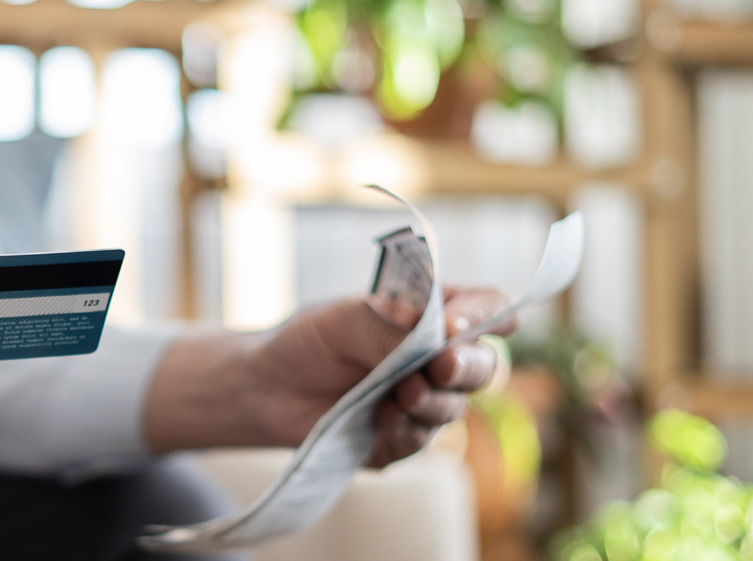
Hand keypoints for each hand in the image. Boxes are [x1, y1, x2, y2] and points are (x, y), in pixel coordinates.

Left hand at [145, 287, 512, 466]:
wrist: (264, 387)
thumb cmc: (307, 340)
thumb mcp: (344, 318)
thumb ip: (391, 322)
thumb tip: (435, 330)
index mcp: (433, 316)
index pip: (488, 309)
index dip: (487, 316)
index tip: (456, 325)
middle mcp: (436, 360)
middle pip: (483, 366)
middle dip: (466, 368)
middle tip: (439, 367)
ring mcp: (422, 403)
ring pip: (454, 408)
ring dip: (431, 402)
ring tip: (397, 395)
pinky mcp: (399, 440)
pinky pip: (419, 443)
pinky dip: (404, 433)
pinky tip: (379, 423)